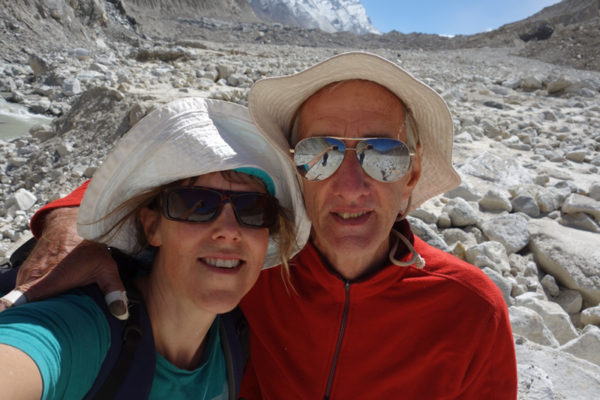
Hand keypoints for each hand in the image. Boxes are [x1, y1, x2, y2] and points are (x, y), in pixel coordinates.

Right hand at [0, 207, 128, 318]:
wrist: (69, 224)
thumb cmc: (87, 247)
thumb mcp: (106, 267)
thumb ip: (114, 290)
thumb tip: (121, 313)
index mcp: (50, 279)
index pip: (22, 297)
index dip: (12, 309)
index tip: (10, 320)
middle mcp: (32, 277)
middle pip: (19, 307)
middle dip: (27, 322)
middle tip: (36, 337)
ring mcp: (25, 275)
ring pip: (19, 301)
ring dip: (29, 311)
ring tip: (43, 323)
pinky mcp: (23, 274)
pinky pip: (20, 292)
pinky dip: (28, 301)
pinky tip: (43, 308)